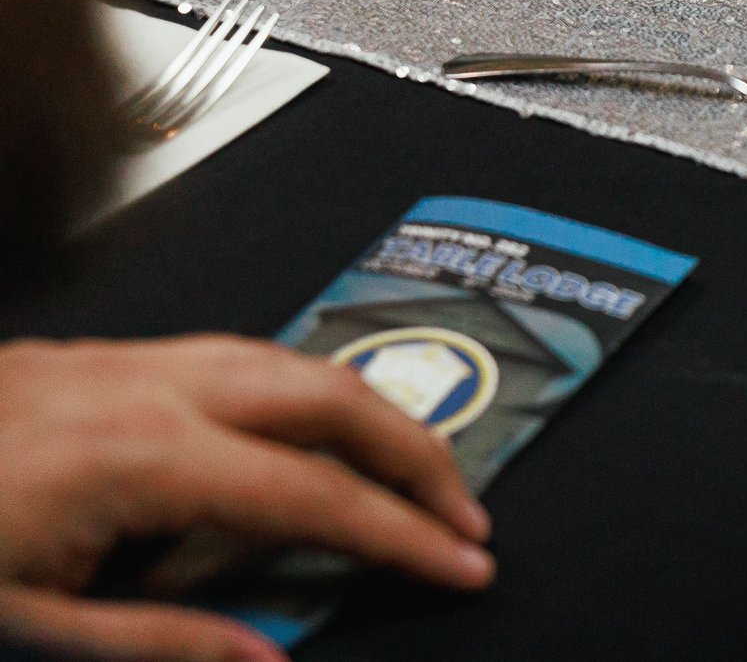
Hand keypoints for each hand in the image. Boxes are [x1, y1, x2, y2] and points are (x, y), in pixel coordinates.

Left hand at [0, 336, 493, 661]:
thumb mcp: (30, 628)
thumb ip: (162, 641)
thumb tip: (267, 659)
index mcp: (139, 455)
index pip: (314, 493)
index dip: (402, 531)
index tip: (460, 559)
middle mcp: (141, 387)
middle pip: (328, 392)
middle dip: (417, 448)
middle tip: (466, 507)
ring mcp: (118, 361)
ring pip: (284, 355)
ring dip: (363, 407)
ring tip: (407, 465)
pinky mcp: (92, 358)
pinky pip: (230, 352)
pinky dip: (296, 387)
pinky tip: (296, 427)